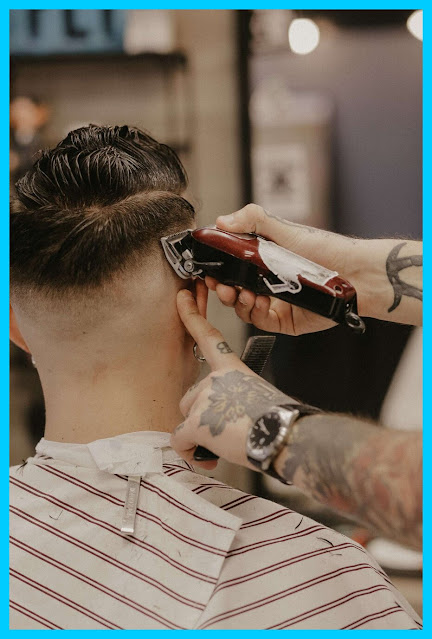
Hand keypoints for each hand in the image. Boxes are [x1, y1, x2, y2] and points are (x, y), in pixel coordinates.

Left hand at [171, 288, 291, 468]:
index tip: (181, 297)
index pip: (209, 336)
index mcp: (234, 368)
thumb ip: (235, 397)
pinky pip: (180, 440)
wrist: (287, 437)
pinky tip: (212, 457)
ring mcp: (205, 398)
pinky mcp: (197, 421)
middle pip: (191, 396)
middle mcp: (216, 378)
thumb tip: (223, 419)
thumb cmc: (279, 422)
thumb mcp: (258, 396)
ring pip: (186, 418)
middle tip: (227, 432)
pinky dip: (191, 453)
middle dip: (202, 418)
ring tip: (224, 444)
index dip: (192, 315)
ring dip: (199, 435)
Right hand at [208, 203, 367, 334]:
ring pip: (243, 308)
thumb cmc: (326, 250)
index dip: (217, 270)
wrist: (354, 273)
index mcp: (262, 260)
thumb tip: (223, 220)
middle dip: (221, 289)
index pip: (231, 267)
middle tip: (219, 286)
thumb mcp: (286, 229)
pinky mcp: (285, 320)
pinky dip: (255, 313)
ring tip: (242, 294)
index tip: (209, 269)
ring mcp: (275, 301)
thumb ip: (254, 220)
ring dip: (237, 302)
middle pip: (232, 290)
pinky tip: (258, 302)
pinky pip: (261, 321)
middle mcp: (266, 281)